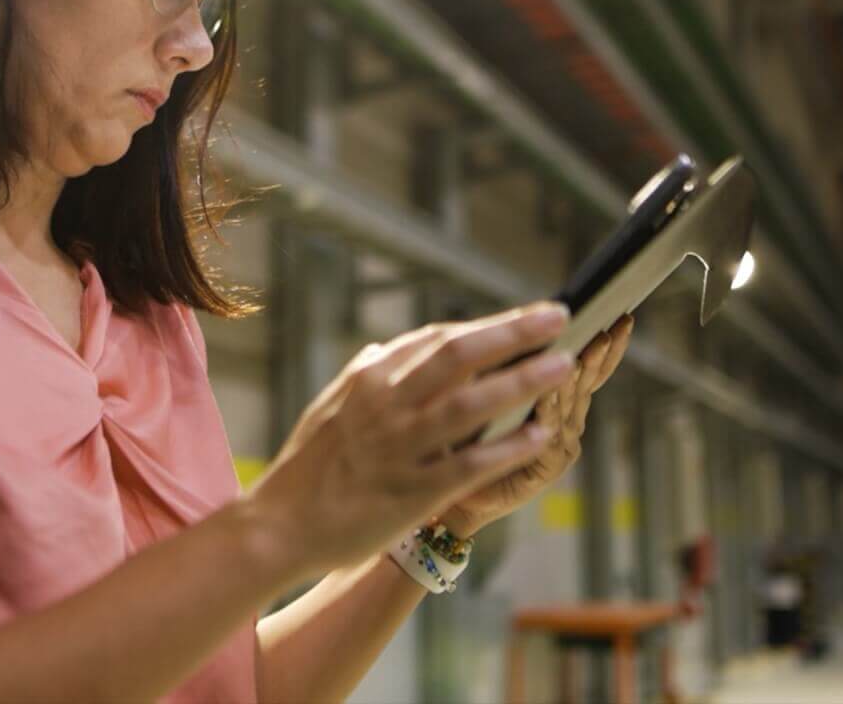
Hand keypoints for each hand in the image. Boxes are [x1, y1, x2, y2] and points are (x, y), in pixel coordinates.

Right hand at [240, 302, 577, 578]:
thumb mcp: (331, 407)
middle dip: (512, 333)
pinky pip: (468, 463)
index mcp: (369, 380)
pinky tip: (538, 434)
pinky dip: (506, 447)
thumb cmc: (308, 467)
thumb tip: (388, 350)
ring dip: (520, 381)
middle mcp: (385, 406)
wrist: (280, 526)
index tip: (528, 317)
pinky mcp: (410, 491)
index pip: (438, 340)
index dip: (489, 326)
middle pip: (458, 356)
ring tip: (562, 365)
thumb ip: (365, 377)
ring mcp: (399, 448)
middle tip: (557, 318)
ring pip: (469, 403)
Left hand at [437, 314, 631, 537]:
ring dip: (577, 378)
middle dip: (600, 355)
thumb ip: (510, 362)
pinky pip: (547, 435)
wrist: (447, 490)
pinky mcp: (543, 468)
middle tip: (610, 329)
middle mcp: (563, 419)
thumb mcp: (489, 387)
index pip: (586, 364)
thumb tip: (525, 318)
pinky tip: (548, 395)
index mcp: (555, 395)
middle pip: (586, 381)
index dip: (605, 343)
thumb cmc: (468, 433)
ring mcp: (557, 444)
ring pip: (570, 405)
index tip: (620, 317)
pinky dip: (548, 413)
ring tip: (587, 351)